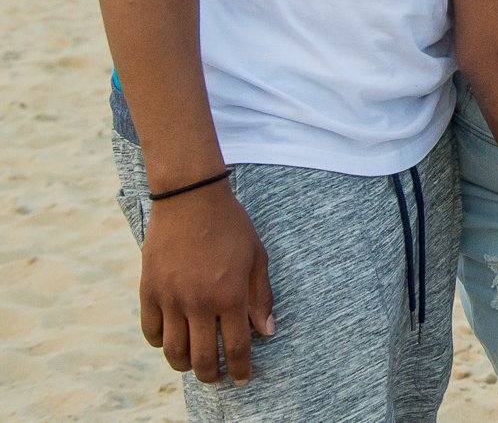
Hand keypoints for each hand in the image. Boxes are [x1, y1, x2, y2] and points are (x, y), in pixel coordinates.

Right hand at [138, 183, 274, 384]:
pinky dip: (160, 343)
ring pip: (173, 351)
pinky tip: (171, 341)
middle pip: (202, 357)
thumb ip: (261, 297)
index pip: (237, 347)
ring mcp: (170, 299)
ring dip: (184, 365)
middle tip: (217, 377)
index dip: (240, 369)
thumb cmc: (231, 226)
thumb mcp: (257, 257)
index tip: (242, 380)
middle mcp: (199, 303)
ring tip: (193, 365)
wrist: (191, 199)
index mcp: (230, 296)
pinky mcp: (149, 292)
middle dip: (211, 374)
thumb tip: (266, 332)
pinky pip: (151, 331)